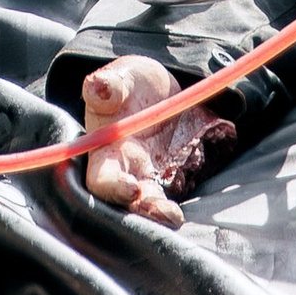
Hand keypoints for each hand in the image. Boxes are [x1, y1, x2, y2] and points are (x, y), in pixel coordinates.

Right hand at [76, 54, 235, 226]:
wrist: (161, 91)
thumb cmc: (131, 85)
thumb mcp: (121, 77)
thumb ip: (109, 84)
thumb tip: (99, 87)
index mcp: (107, 152)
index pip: (102, 177)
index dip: (113, 187)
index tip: (131, 187)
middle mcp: (129, 172)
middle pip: (131, 202)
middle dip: (146, 211)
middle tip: (167, 214)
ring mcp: (154, 179)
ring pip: (155, 204)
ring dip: (163, 214)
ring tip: (175, 217)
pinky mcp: (178, 180)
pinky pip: (181, 195)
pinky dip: (186, 203)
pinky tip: (196, 208)